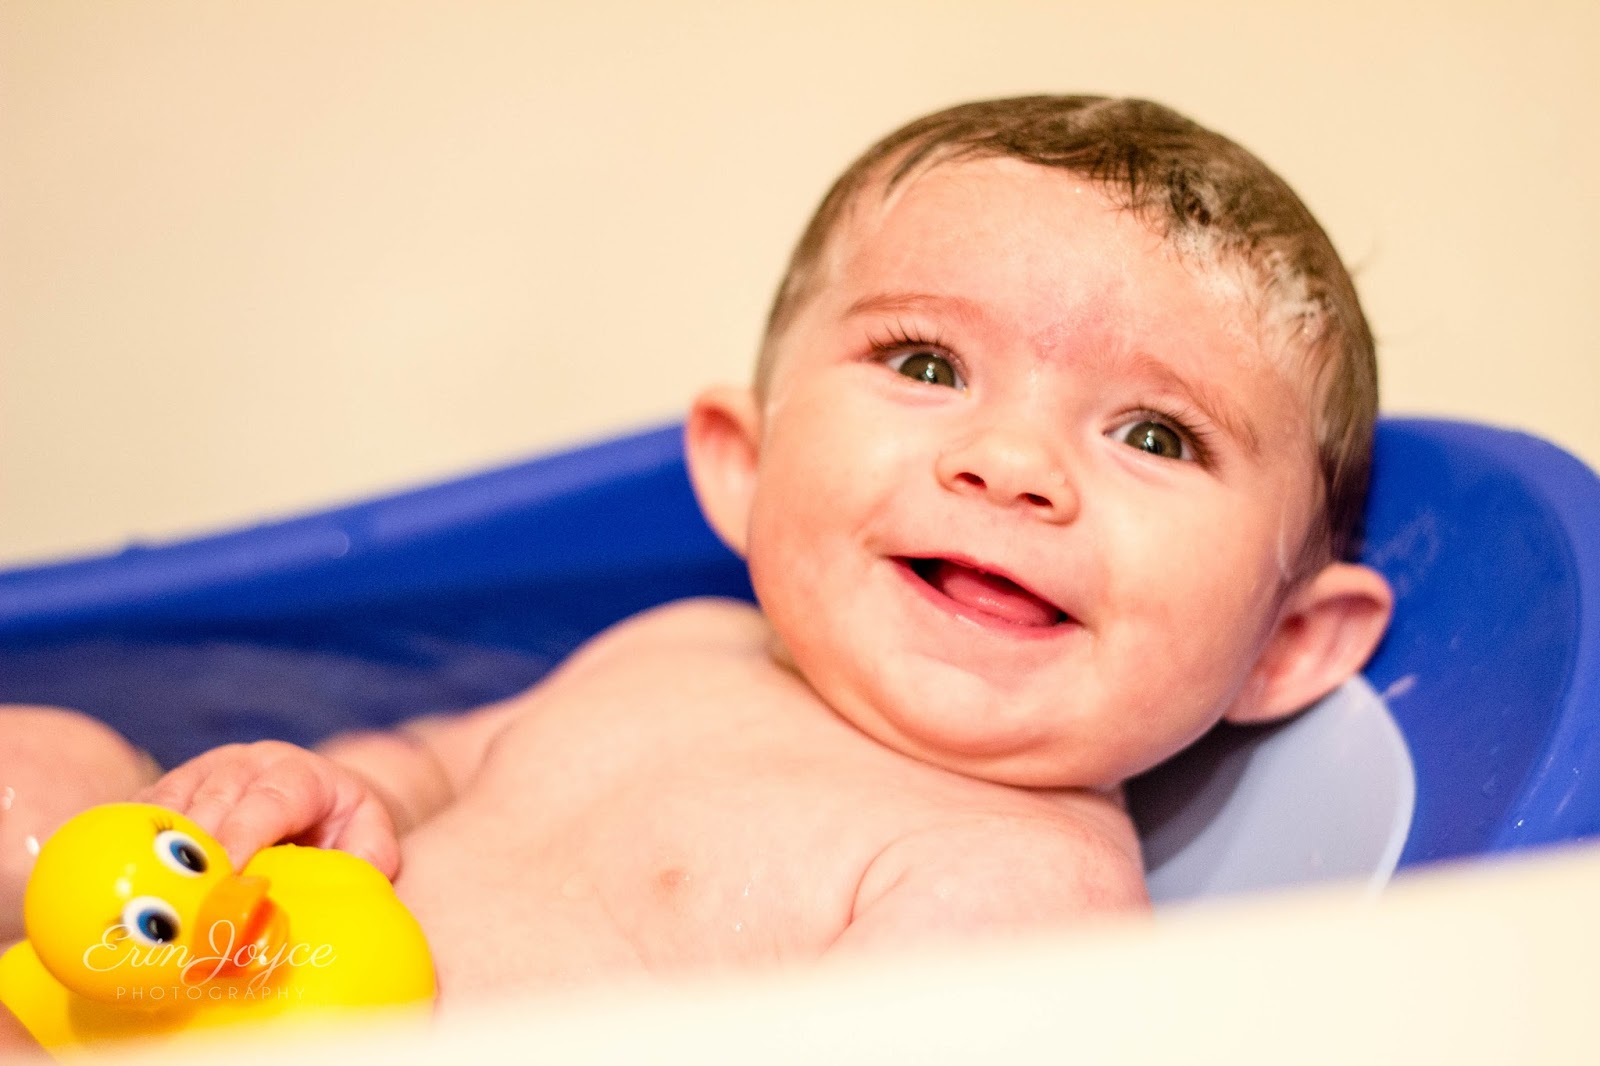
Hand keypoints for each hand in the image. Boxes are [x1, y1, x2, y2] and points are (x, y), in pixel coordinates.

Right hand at [139, 741, 400, 878]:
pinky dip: (133, 840)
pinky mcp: (176, 786)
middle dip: (196, 849)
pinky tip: (127, 875)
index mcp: (300, 773)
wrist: (321, 800)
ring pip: (172, 800)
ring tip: (145, 892)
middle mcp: (250, 762)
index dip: (243, 836)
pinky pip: (145, 809)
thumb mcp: (373, 839)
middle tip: (180, 900)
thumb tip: (346, 883)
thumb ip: (369, 859)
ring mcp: (207, 769)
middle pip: (214, 799)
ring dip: (156, 845)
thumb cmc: (345, 826)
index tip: (226, 876)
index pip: (269, 800)